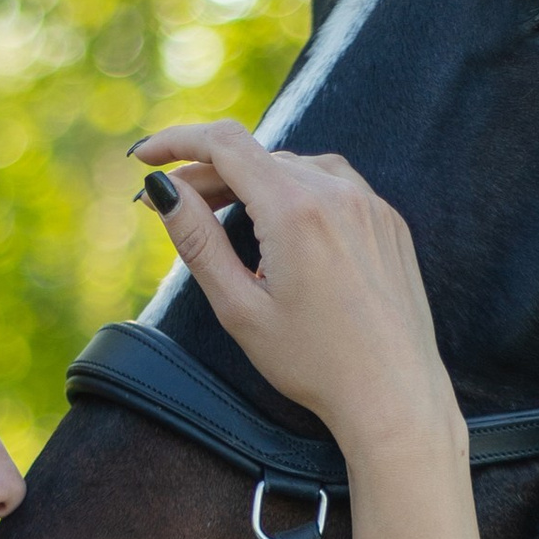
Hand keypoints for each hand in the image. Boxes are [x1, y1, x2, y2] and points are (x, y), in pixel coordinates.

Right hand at [131, 120, 461, 461]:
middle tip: (173, 205)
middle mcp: (336, 193)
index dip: (176, 142)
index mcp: (296, 210)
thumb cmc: (314, 363)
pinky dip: (295, 193)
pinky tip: (279, 228)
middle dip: (208, 174)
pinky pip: (331, 187)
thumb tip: (163, 191)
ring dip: (252, 181)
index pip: (224, 145)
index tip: (144, 156)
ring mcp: (369, 204)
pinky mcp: (387, 221)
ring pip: (294, 168)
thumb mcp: (240, 308)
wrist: (394, 396)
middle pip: (256, 158)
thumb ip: (198, 241)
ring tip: (223, 215)